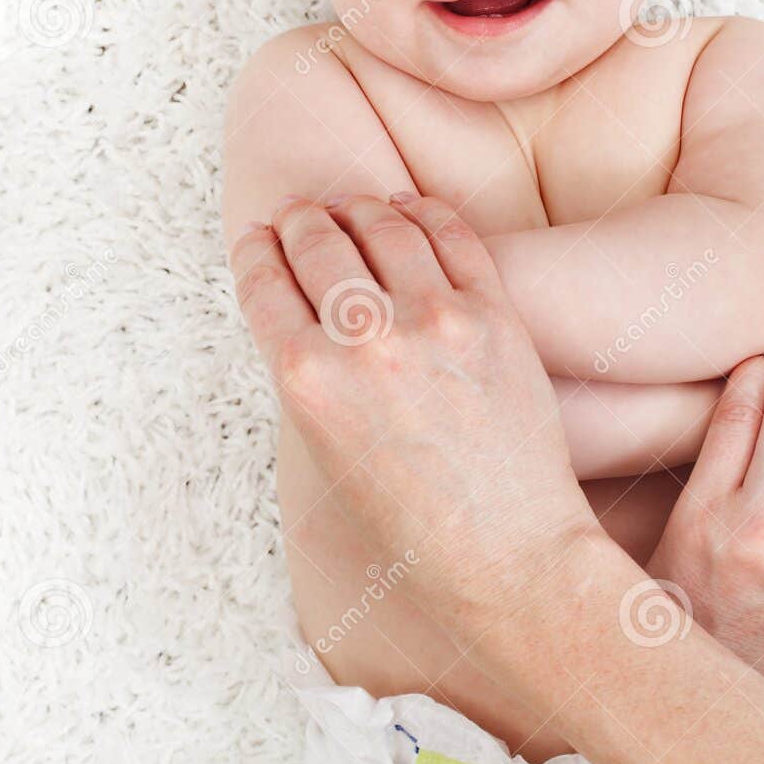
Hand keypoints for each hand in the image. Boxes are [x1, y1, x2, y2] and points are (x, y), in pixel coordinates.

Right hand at [231, 191, 597, 630]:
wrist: (508, 557)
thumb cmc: (412, 526)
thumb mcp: (326, 455)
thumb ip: (311, 378)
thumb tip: (304, 308)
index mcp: (307, 382)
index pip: (264, 283)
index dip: (256, 249)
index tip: (258, 236)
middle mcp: (364, 342)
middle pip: (317, 243)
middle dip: (301, 220)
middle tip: (301, 214)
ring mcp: (434, 321)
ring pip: (383, 225)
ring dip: (359, 207)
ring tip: (353, 206)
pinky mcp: (493, 315)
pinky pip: (451, 237)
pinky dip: (422, 213)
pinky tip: (409, 209)